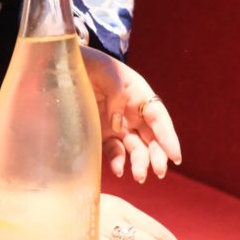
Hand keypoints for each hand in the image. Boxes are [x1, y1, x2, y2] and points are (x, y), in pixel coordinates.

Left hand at [80, 45, 180, 182]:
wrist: (63, 67)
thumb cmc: (90, 63)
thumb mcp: (105, 71)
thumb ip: (116, 93)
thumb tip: (118, 123)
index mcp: (138, 95)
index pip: (158, 118)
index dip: (168, 137)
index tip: (175, 156)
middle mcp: (132, 112)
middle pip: (152, 137)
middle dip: (158, 155)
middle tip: (159, 172)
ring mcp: (118, 125)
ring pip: (136, 148)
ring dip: (141, 163)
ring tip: (139, 177)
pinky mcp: (103, 134)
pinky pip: (114, 151)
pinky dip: (118, 162)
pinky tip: (118, 170)